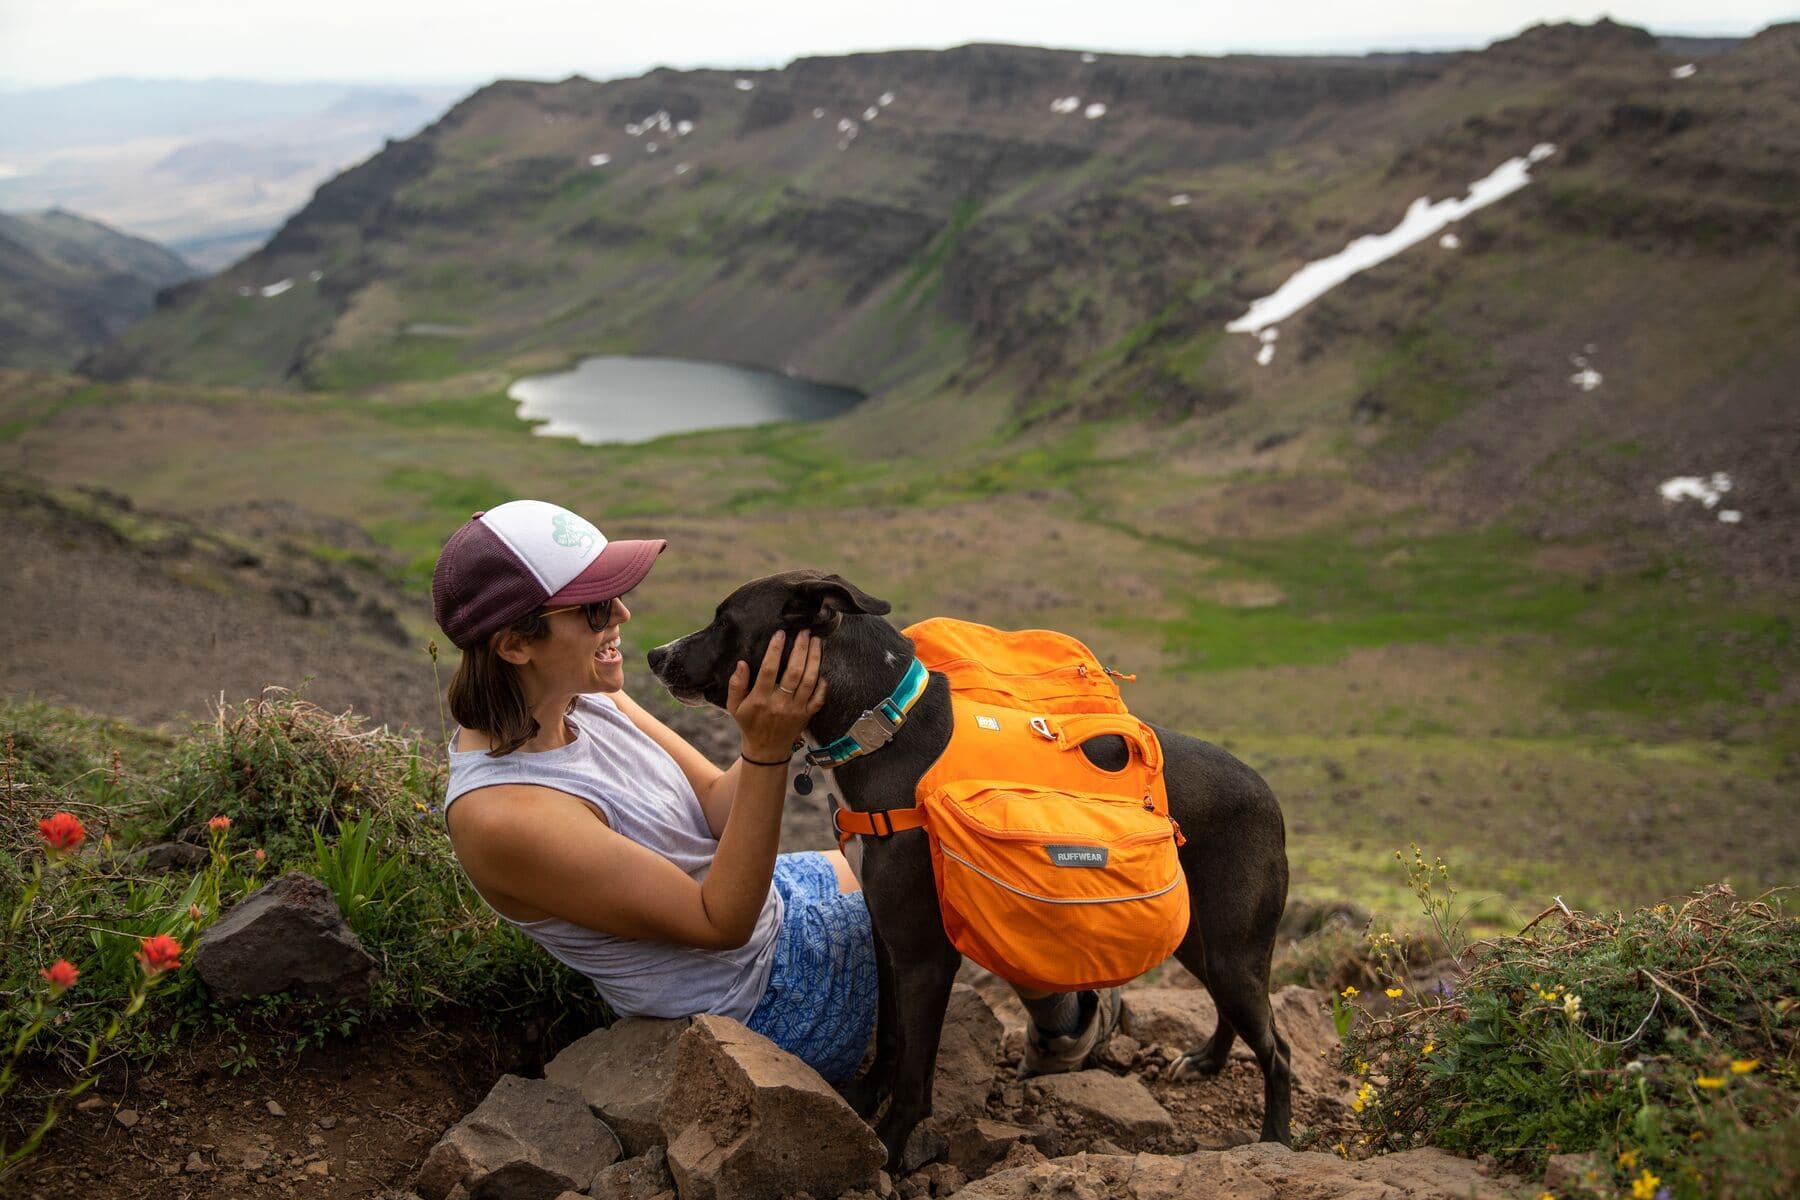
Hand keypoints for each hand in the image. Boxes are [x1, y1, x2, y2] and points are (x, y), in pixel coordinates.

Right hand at [726, 629, 825, 760]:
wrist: (766, 750)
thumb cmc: (749, 724)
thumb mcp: (734, 707)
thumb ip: (736, 685)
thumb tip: (741, 663)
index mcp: (760, 699)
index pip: (769, 669)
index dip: (775, 650)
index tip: (780, 634)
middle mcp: (780, 703)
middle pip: (794, 672)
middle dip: (801, 649)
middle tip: (805, 632)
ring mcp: (796, 710)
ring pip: (809, 681)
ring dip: (815, 659)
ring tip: (817, 642)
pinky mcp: (807, 715)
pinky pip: (819, 698)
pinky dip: (823, 684)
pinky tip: (823, 669)